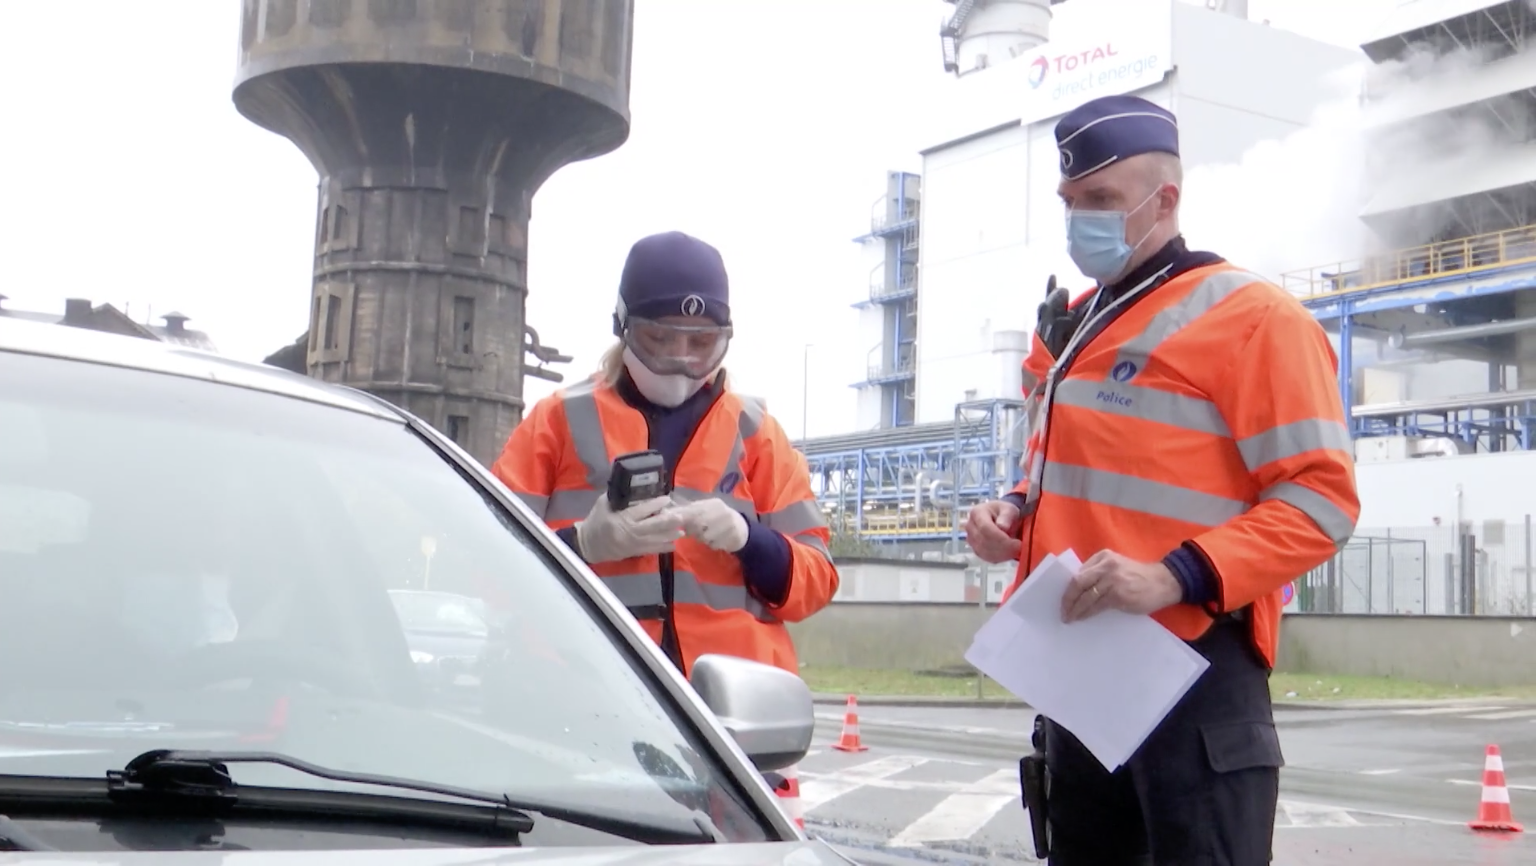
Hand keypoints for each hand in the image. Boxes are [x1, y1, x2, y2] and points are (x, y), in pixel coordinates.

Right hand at [575, 495, 683, 562]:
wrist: (588, 543)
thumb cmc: (596, 520)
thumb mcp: (603, 504)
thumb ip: (618, 497)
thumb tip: (634, 488)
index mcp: (621, 518)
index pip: (641, 510)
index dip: (655, 505)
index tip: (666, 499)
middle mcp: (629, 532)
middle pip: (652, 526)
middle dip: (667, 522)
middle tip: (680, 517)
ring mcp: (632, 544)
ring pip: (654, 540)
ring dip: (669, 536)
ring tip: (682, 531)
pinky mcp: (634, 552)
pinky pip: (651, 550)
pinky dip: (663, 547)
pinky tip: (673, 545)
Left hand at [676, 498, 749, 552]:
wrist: (742, 529)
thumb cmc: (718, 519)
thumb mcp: (704, 511)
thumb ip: (687, 511)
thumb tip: (665, 511)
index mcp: (712, 503)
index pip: (693, 509)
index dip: (682, 517)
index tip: (674, 523)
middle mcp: (722, 510)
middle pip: (698, 523)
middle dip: (693, 530)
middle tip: (695, 533)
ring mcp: (729, 523)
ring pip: (705, 535)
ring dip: (703, 539)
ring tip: (707, 536)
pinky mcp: (733, 535)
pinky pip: (714, 544)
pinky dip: (713, 545)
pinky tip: (717, 541)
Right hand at [964, 500, 1021, 563]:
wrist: (999, 517)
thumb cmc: (1004, 512)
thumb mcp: (1009, 509)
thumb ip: (1007, 516)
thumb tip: (1003, 527)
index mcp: (977, 512)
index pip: (985, 528)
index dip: (1000, 538)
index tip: (1016, 543)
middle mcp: (970, 526)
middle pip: (984, 541)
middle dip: (1003, 548)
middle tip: (1019, 549)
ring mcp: (970, 538)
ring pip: (984, 551)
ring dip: (1001, 554)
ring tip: (1015, 551)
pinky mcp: (975, 548)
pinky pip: (985, 557)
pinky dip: (998, 558)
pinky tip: (1008, 555)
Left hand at [1060, 551, 1182, 622]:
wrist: (1164, 582)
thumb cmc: (1139, 576)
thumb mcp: (1117, 566)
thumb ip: (1098, 573)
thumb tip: (1076, 590)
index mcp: (1103, 556)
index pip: (1078, 572)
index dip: (1067, 587)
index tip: (1061, 598)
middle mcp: (1105, 566)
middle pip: (1077, 582)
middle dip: (1067, 599)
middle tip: (1062, 611)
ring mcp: (1112, 580)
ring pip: (1085, 596)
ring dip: (1075, 609)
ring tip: (1069, 618)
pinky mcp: (1118, 595)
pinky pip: (1096, 606)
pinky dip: (1086, 613)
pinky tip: (1082, 617)